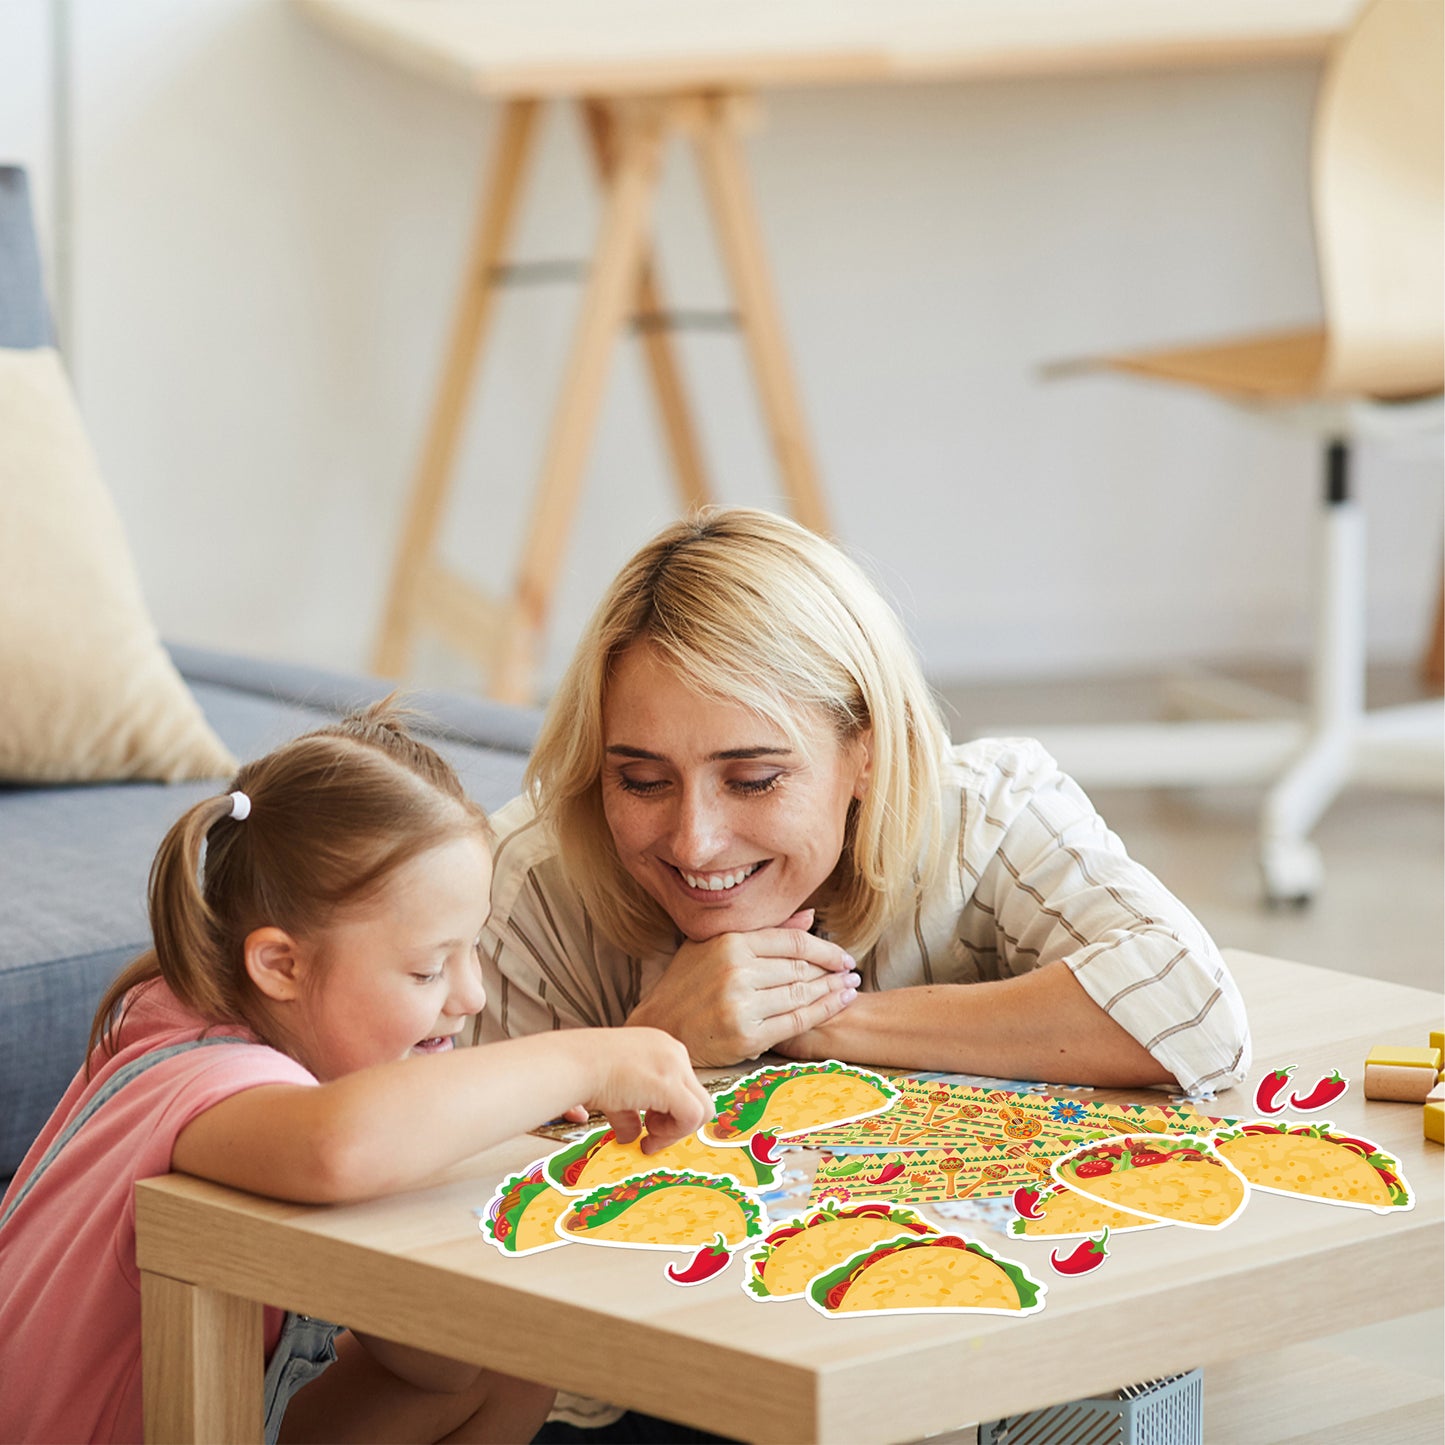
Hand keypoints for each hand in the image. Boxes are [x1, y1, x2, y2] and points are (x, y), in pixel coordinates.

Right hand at [572, 1027, 713, 1151]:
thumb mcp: (614, 1091)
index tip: (648, 1127)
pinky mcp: (669, 1084)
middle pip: (696, 1097)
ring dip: (676, 1131)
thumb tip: (631, 1135)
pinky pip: (692, 1117)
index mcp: (660, 1046)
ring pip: (702, 1109)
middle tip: (650, 1135)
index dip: (669, 1112)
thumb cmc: (583, 1071)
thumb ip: (629, 1112)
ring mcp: (675, 1065)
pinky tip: (648, 1137)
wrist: (572, 1064)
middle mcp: (673, 1051)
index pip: (683, 1086)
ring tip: (648, 1135)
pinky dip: (674, 1134)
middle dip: (676, 1123)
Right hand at [626, 910, 860, 1065]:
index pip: (793, 942)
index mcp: (730, 943)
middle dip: (833, 970)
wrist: (659, 1028)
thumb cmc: (686, 984)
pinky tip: (838, 1004)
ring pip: (802, 994)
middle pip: (801, 968)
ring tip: (850, 988)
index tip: (843, 955)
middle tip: (853, 972)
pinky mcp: (746, 1036)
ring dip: (833, 991)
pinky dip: (823, 1012)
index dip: (826, 948)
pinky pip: (797, 1022)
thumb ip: (763, 931)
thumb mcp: (713, 946)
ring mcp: (742, 1005)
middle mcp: (737, 971)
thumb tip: (810, 917)